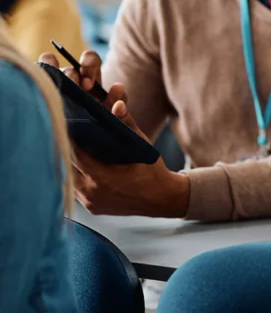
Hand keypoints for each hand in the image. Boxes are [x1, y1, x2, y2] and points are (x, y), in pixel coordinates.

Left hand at [38, 51, 189, 216]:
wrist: (162, 199)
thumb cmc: (153, 171)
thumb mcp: (142, 145)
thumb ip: (127, 124)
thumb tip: (117, 105)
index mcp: (102, 176)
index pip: (73, 153)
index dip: (68, 138)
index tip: (68, 125)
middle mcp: (92, 191)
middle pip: (67, 165)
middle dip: (67, 149)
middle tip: (69, 134)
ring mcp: (90, 201)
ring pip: (69, 178)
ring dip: (71, 164)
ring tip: (73, 149)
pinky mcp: (92, 208)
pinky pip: (76, 190)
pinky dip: (77, 177)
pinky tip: (82, 167)